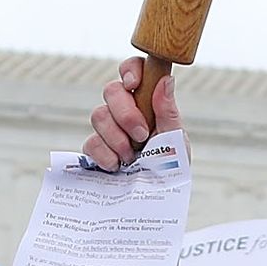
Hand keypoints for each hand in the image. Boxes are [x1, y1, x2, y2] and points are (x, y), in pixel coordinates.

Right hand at [84, 57, 184, 171]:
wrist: (157, 195)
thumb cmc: (171, 165)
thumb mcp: (176, 139)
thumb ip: (168, 111)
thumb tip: (166, 80)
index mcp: (146, 100)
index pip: (133, 70)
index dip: (130, 70)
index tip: (134, 84)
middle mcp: (124, 109)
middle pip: (111, 91)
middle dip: (125, 113)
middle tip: (141, 135)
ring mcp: (108, 129)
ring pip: (98, 116)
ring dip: (117, 138)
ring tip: (132, 157)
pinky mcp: (96, 149)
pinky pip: (91, 143)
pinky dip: (105, 155)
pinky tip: (118, 166)